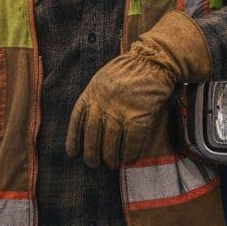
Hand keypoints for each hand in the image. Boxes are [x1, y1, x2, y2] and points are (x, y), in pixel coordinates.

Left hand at [65, 10, 211, 168]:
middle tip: (94, 163)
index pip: (77, 120)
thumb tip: (92, 121)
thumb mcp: (102, 78)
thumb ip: (95, 97)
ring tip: (111, 164)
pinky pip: (131, 142)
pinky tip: (128, 159)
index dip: (74, 139)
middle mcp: (102, 104)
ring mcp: (120, 111)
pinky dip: (129, 153)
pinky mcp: (139, 117)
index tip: (73, 152)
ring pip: (111, 143)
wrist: (153, 60)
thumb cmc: (129, 69)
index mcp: (91, 93)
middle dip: (91, 153)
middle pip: (92, 136)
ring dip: (110, 157)